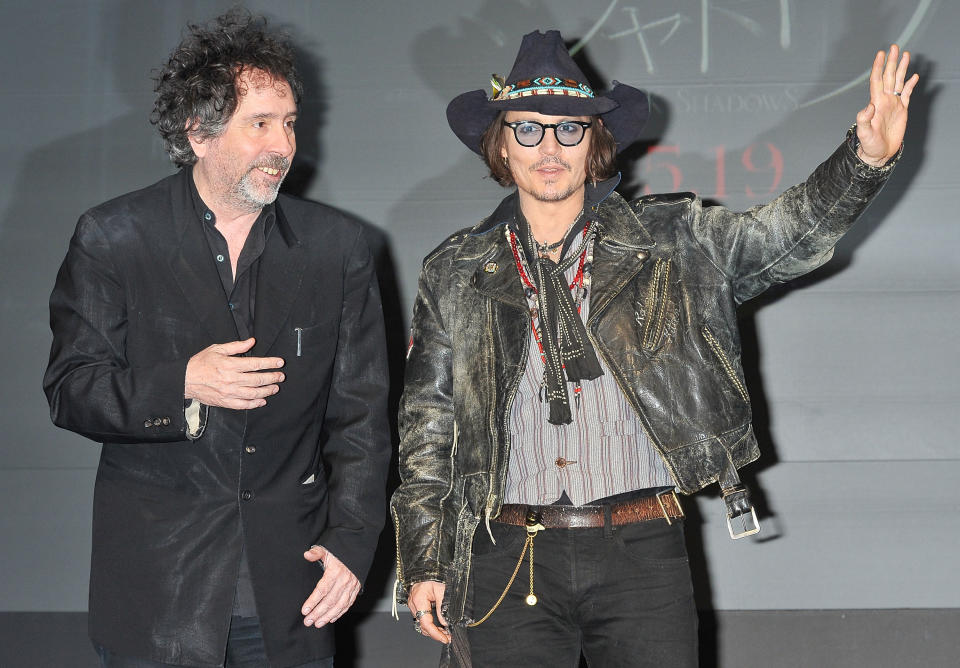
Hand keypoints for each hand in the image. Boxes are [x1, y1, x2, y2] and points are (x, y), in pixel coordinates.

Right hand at [184, 338, 284, 408]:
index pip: (255, 363)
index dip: (270, 363)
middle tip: (281, 376)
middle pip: (257, 379)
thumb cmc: (201, 363)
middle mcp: (231, 379)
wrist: (185, 379)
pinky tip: (262, 400)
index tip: (280, 362)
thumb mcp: (217, 349)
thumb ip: (236, 346)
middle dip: (272, 377)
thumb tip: (251, 342)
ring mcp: (229, 392)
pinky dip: (254, 403)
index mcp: (230, 365)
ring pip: (253, 393)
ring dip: (267, 390)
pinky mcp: (225, 402)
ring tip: (275, 388)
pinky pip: (243, 405)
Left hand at [301, 545, 360, 626]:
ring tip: (318, 623)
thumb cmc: (340, 553)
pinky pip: (348, 604)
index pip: (322, 589)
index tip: (305, 610)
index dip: (313, 601)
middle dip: (318, 613)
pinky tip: (331, 619)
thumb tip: (307, 555)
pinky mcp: (356, 590)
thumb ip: (316, 552)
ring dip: (328, 616)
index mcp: (335, 572)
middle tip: (308, 621)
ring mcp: (351, 587)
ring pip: (339, 605)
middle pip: (330, 601)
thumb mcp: (327, 550)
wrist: (357, 552)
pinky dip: (340, 613)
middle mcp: (344, 581)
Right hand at [407, 580, 449, 643]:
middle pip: (423, 626)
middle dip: (436, 634)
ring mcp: (413, 605)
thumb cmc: (435, 577)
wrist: (429, 569)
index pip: (425, 622)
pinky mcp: (416, 606)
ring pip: (422, 624)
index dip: (435, 633)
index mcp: (419, 599)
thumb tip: (445, 624)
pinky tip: (439, 627)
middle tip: (448, 637)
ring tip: (445, 633)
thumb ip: (443, 608)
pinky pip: (422, 619)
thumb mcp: (443, 591)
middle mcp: (413, 604)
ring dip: (433, 631)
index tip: (445, 639)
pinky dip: (431, 625)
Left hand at [856, 44, 918, 166]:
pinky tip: (913, 76)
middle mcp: (884, 100)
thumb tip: (868, 107)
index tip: (880, 54)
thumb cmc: (869, 145)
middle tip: (894, 47)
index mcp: (876, 103)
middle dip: (891, 62)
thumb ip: (864, 120)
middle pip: (888, 76)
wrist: (879, 153)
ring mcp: (893, 104)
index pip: (876, 80)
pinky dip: (910, 84)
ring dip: (901, 68)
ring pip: (898, 82)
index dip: (878, 67)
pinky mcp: (902, 110)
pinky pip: (907, 94)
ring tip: (905, 55)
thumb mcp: (864, 133)